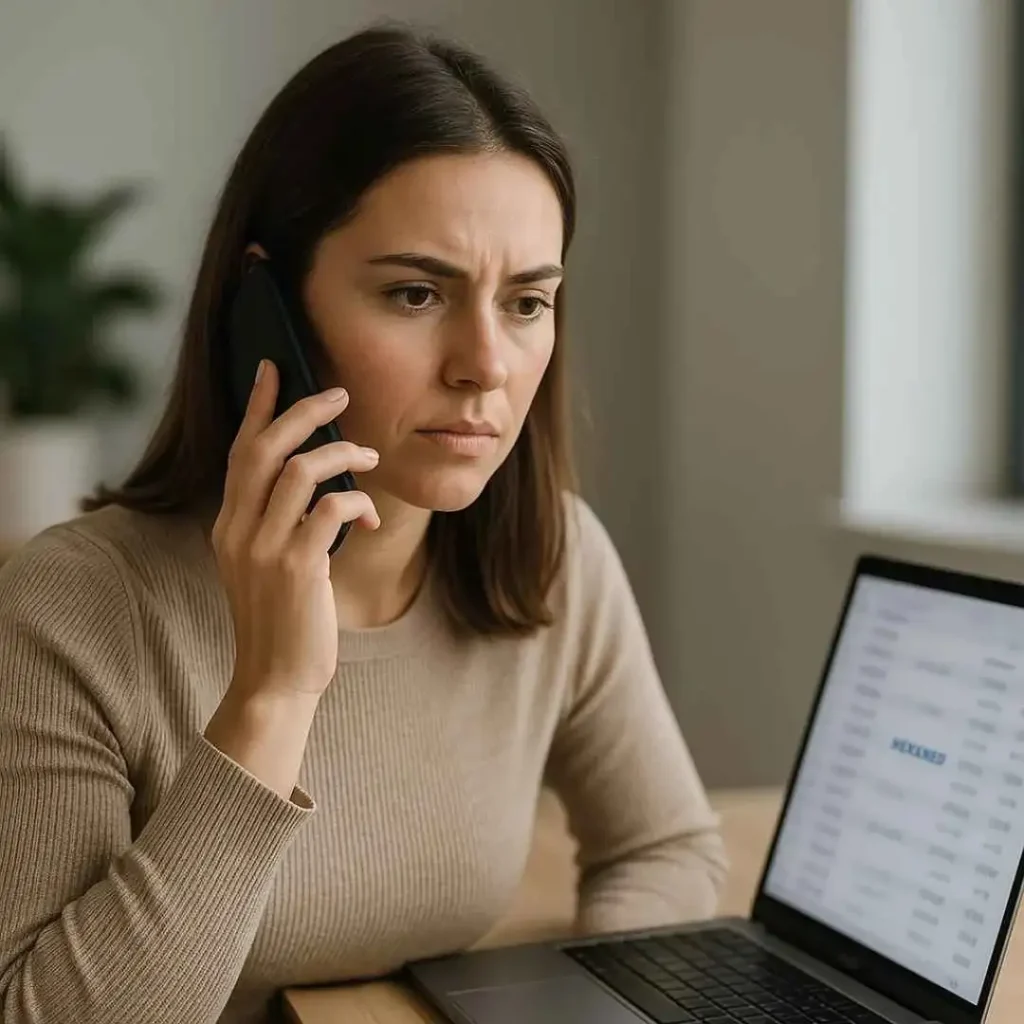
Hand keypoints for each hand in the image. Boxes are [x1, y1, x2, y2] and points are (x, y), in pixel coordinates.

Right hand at [211, 359, 380, 700]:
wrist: (277, 680)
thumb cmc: (283, 620)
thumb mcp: (265, 565)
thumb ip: (276, 523)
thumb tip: (314, 479)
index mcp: (228, 526)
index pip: (239, 452)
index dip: (258, 407)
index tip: (274, 369)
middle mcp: (238, 531)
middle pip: (263, 448)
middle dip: (302, 412)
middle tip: (338, 393)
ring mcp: (265, 550)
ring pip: (299, 471)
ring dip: (341, 455)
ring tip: (370, 457)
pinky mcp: (298, 569)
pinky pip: (330, 510)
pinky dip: (357, 501)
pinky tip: (372, 516)